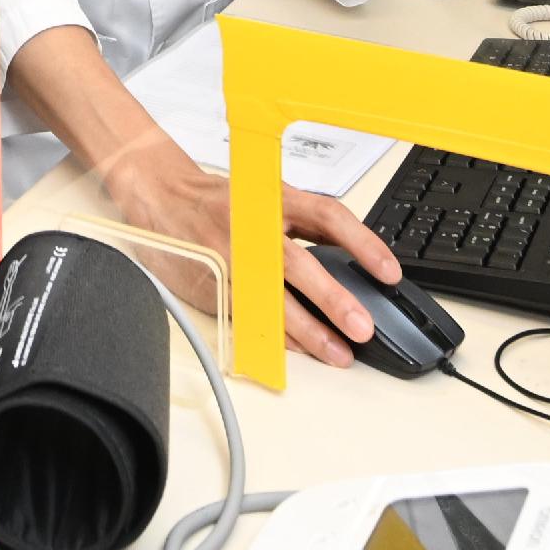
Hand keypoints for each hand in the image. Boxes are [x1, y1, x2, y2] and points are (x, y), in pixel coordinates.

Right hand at [96, 135, 403, 370]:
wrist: (160, 196)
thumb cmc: (219, 200)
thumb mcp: (268, 196)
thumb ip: (306, 223)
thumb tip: (353, 254)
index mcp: (273, 199)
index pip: (327, 217)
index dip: (362, 244)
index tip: (389, 272)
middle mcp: (252, 227)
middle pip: (298, 265)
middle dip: (332, 299)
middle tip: (362, 327)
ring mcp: (229, 259)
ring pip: (271, 300)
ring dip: (307, 332)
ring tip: (338, 353)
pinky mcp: (213, 285)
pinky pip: (249, 316)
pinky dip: (275, 337)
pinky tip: (298, 352)